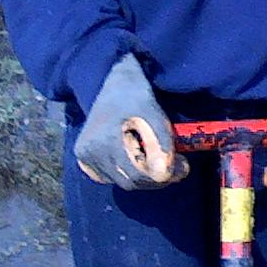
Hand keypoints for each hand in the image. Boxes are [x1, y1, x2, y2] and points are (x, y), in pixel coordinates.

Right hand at [74, 56, 185, 188]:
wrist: (113, 83)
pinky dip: (128, 173)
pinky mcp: (83, 159)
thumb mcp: (155, 115)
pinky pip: (111, 178)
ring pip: (122, 182)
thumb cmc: (137, 96)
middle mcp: (89, 152)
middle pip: (130, 182)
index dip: (165, 175)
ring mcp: (84, 156)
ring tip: (158, 159)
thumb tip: (165, 175)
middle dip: (157, 178)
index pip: (138, 174)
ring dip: (144, 176)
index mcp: (105, 139)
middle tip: (177, 166)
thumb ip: (160, 145)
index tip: (183, 166)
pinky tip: (136, 157)